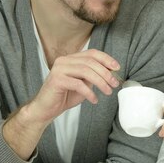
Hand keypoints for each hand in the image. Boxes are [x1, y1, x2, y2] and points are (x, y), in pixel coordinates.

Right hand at [4, 49, 119, 159]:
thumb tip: (111, 72)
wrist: (46, 109)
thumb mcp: (83, 84)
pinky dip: (89, 92)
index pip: (92, 53)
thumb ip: (93, 76)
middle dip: (105, 73)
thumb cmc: (64, 96)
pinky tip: (94, 99)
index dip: (106, 59)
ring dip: (100, 82)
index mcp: (71, 59)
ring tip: (107, 91)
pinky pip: (78, 84)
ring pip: (85, 71)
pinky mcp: (56, 80)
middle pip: (90, 62)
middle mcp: (64, 61)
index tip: (117, 67)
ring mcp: (59, 69)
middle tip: (114, 83)